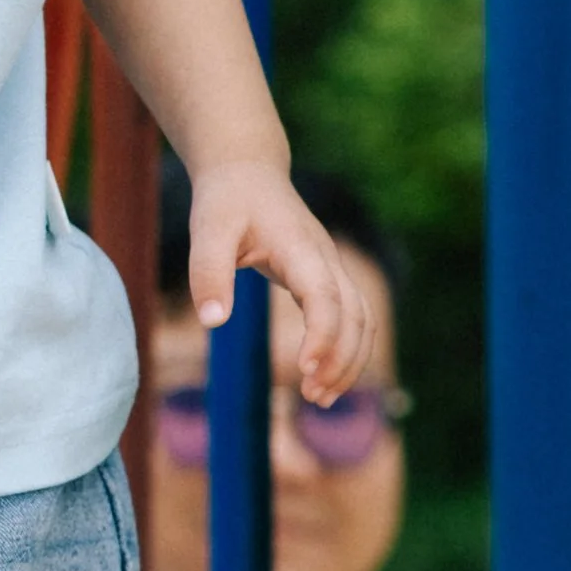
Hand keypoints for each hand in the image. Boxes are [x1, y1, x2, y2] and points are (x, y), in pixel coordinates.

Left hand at [186, 158, 374, 401]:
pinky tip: (322, 377)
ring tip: (321, 398)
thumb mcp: (207, 231)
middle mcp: (325, 259)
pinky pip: (352, 318)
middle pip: (356, 315)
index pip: (325, 297)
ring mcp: (331, 268)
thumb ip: (208, 273)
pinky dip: (347, 350)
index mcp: (300, 248)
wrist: (246, 172)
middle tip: (314, 396)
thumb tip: (212, 322)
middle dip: (342, 359)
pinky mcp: (326, 278)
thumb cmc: (226, 202)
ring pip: (362, 319)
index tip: (305, 370)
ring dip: (350, 360)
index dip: (323, 335)